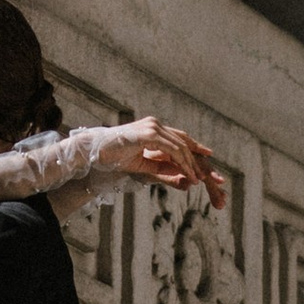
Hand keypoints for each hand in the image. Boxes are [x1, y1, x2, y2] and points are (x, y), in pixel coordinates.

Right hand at [104, 116, 225, 205]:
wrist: (94, 153)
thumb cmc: (114, 159)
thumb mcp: (143, 167)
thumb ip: (162, 169)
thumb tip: (181, 175)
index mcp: (153, 128)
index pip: (179, 137)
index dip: (194, 146)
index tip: (207, 155)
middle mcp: (155, 124)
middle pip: (183, 140)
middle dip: (197, 158)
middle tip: (208, 176)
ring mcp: (152, 127)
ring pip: (180, 146)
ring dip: (191, 164)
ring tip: (199, 179)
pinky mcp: (148, 134)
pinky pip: (171, 150)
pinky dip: (182, 163)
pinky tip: (188, 174)